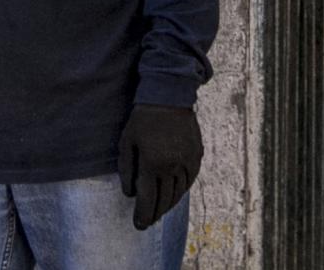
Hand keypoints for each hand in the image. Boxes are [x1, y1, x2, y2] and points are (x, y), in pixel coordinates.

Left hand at [117, 104, 201, 230]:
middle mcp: (172, 166)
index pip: (147, 199)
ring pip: (178, 194)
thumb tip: (130, 194)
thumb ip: (127, 170)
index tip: (138, 226)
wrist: (169, 96)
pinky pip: (189, 181)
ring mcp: (187, 161)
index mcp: (152, 163)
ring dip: (168, 205)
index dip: (142, 215)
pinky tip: (173, 195)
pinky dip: (180, 191)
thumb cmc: (142, 119)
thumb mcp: (126, 142)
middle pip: (164, 200)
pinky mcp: (197, 156)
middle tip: (147, 223)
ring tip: (159, 212)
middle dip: (154, 215)